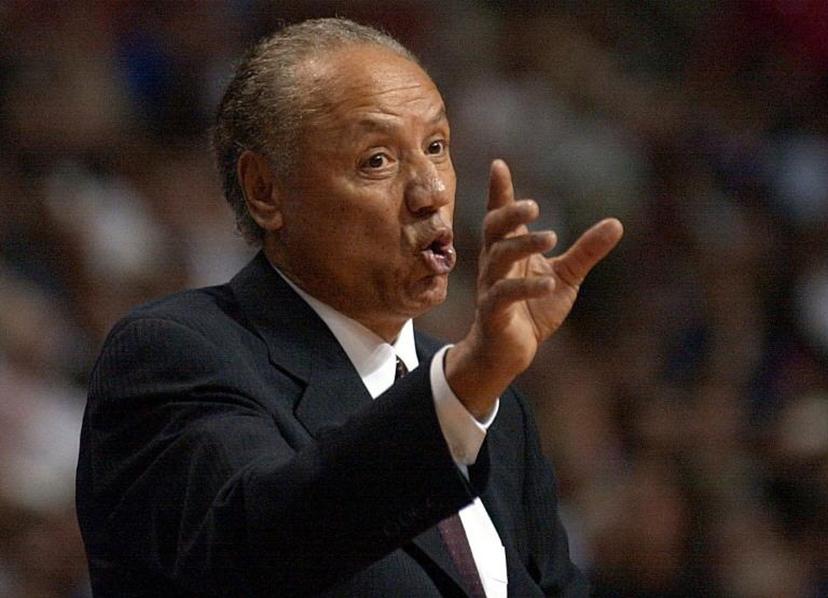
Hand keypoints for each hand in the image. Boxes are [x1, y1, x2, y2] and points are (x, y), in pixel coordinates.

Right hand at [446, 159, 622, 417]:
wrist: (509, 351)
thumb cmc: (532, 309)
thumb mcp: (566, 275)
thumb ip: (585, 251)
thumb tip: (616, 223)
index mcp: (510, 250)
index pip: (501, 215)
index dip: (499, 191)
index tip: (499, 165)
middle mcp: (496, 263)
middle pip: (494, 229)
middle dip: (509, 214)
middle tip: (533, 206)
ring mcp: (492, 286)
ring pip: (499, 258)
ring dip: (523, 246)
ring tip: (552, 237)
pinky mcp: (494, 312)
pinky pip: (504, 294)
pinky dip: (526, 287)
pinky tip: (548, 283)